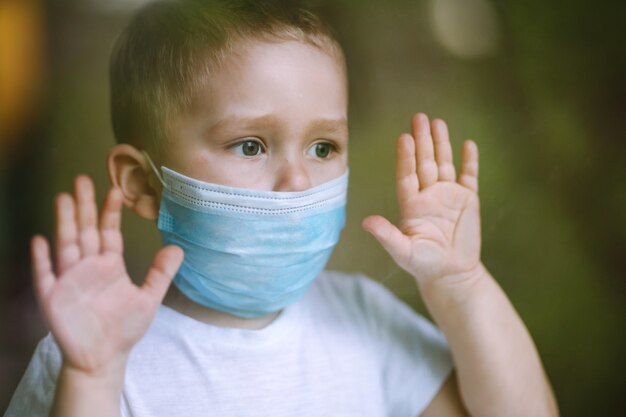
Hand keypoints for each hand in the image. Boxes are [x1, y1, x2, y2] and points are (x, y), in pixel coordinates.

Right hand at [31, 175, 182, 373]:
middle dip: (84, 206)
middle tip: (83, 179)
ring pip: (66, 245)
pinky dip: (42, 259)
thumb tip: (178, 248)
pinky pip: (46, 275)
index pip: (109, 233)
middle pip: (85, 231)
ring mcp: (69, 280)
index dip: (111, 212)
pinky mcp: (53, 298)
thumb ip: (161, 274)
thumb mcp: (148, 299)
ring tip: (64, 198)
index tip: (115, 190)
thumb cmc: (124, 328)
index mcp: (109, 265)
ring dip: (65, 222)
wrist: (103, 358)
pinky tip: (41, 240)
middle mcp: (88, 267)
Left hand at [362, 113, 480, 287]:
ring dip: (441, 144)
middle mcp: (428, 195)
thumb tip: (366, 222)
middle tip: (418, 116)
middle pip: (424, 162)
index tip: (404, 138)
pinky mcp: (468, 200)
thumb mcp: (403, 251)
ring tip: (438, 122)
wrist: (451, 274)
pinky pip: (469, 176)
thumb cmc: (423, 264)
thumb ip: (387, 235)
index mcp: (411, 204)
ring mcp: (448, 195)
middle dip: (422, 140)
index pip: (407, 175)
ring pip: (444, 163)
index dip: (405, 157)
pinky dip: (469, 161)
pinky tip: (467, 144)